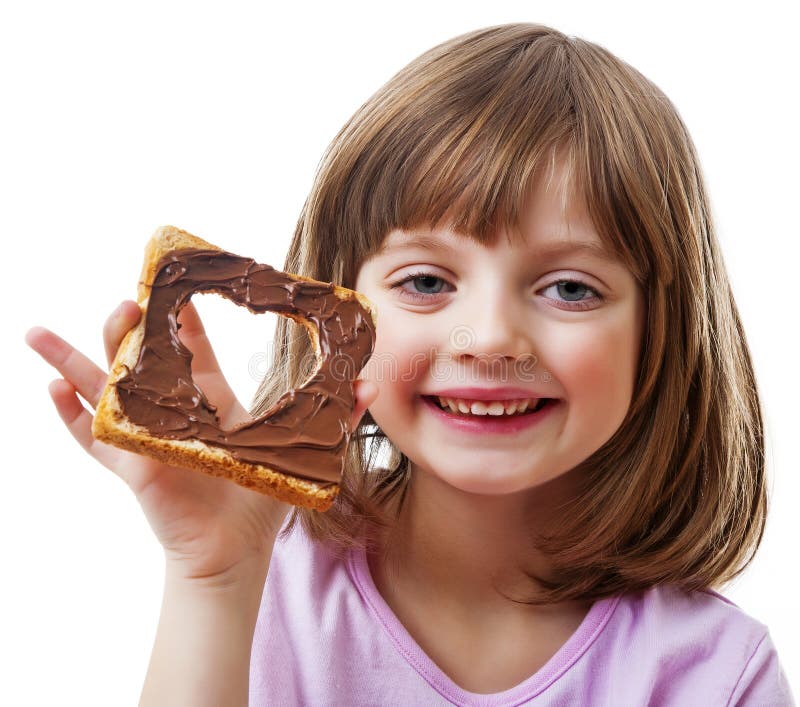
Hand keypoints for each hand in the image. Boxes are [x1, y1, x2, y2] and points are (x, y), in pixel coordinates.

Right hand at [25, 300, 377, 583]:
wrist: (234, 552)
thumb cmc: (259, 499)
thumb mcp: (296, 451)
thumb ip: (332, 418)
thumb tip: (367, 384)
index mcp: (206, 402)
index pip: (190, 350)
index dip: (182, 317)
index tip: (170, 282)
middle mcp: (169, 413)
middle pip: (139, 361)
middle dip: (127, 329)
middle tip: (129, 300)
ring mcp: (144, 438)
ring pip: (101, 392)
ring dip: (74, 361)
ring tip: (47, 334)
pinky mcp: (131, 467)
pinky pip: (92, 440)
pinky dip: (70, 417)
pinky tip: (50, 390)